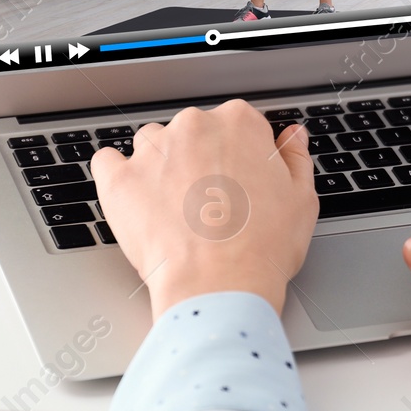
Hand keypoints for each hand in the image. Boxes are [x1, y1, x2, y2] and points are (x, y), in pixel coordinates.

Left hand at [91, 100, 317, 319]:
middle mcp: (194, 126)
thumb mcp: (302, 199)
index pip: (238, 125)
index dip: (241, 156)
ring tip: (174, 208)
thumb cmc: (263, 247)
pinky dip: (117, 175)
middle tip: (212, 202)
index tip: (241, 180)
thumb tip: (291, 138)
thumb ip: (294, 158)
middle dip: (201, 160)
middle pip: (194, 132)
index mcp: (240, 123)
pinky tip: (134, 197)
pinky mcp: (120, 179)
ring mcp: (153, 151)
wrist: (219, 286)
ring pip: (153, 145)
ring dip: (161, 166)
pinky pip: (108, 162)